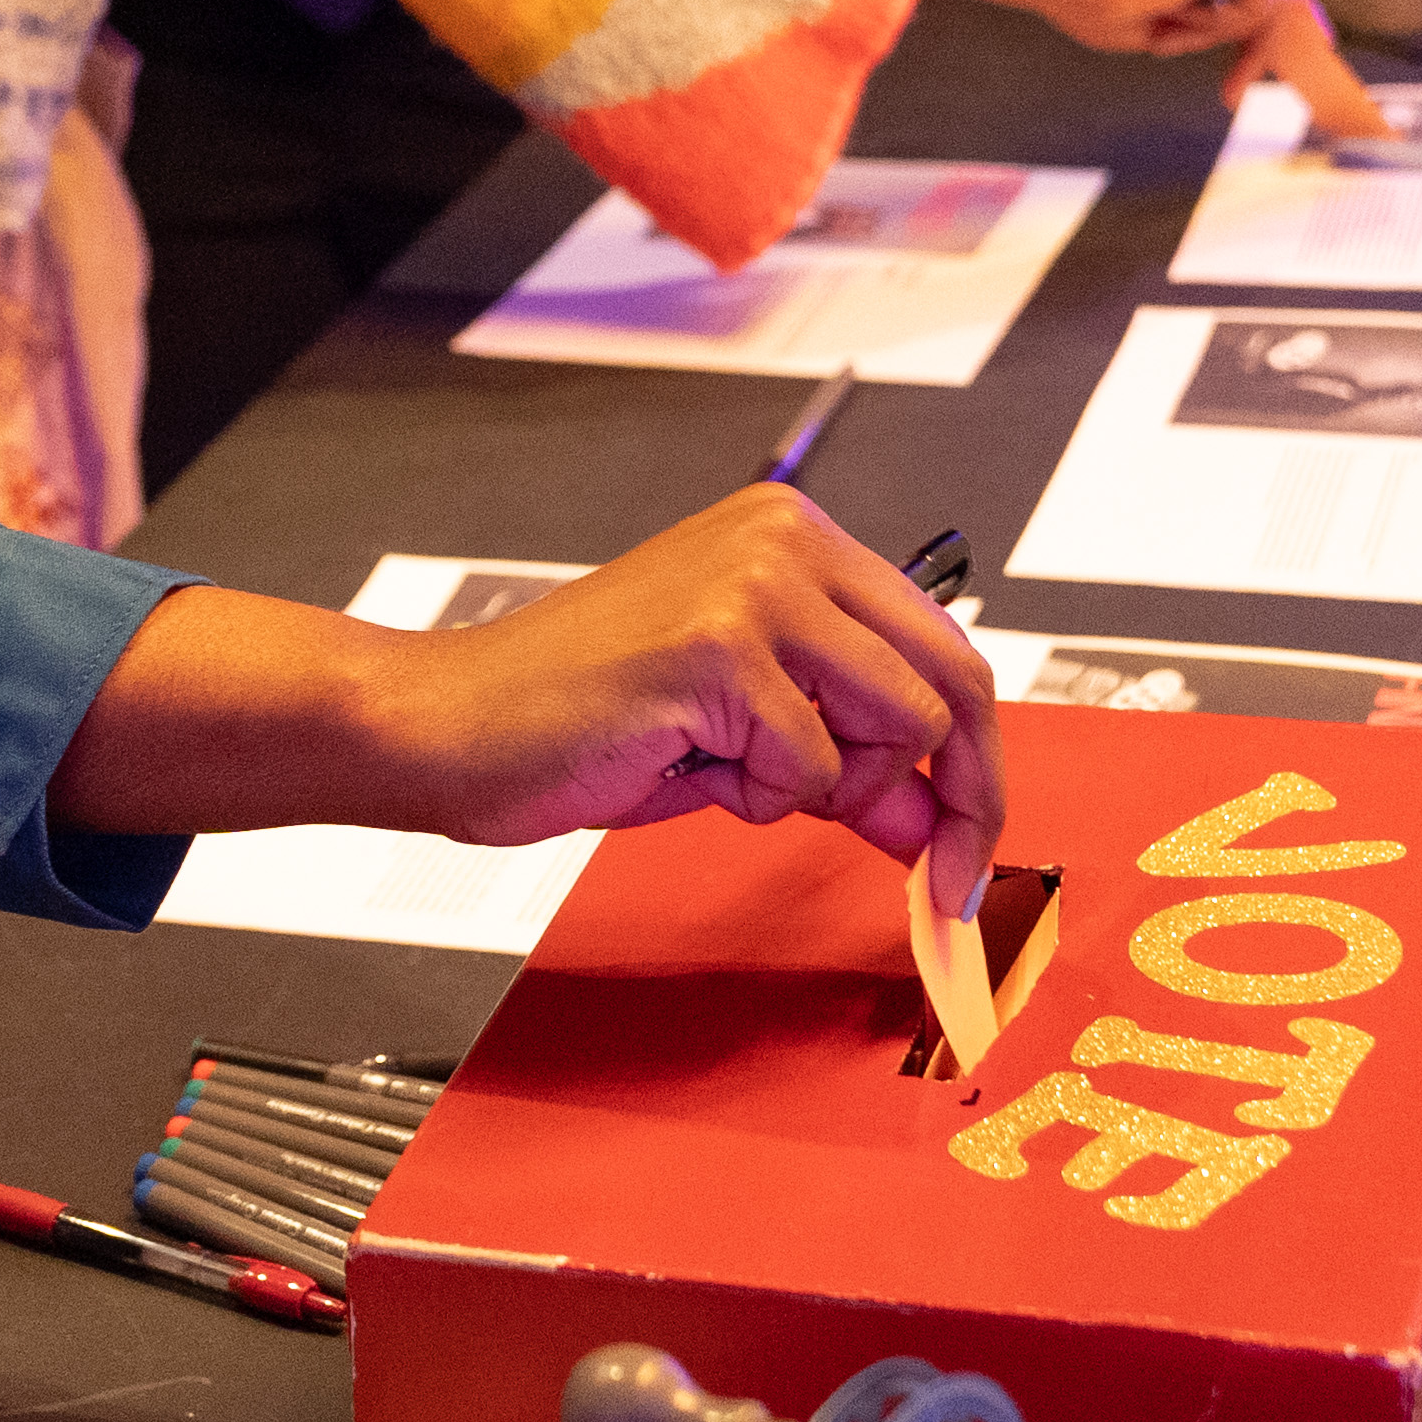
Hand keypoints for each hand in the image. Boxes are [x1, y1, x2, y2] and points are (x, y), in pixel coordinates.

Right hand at [49, 486, 1005, 909]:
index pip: (942, 646)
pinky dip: (758, 797)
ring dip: (821, 788)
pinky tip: (678, 761)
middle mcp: (785, 540)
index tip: (976, 845)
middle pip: (950, 684)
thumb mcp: (739, 737)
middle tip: (947, 884)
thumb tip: (942, 820)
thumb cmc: (572, 722)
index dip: (974, 761)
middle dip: (956, 798)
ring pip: (893, 729)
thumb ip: (846, 762)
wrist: (445, 725)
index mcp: (792, 537)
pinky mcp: (721, 647)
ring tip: (720, 768)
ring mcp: (756, 586)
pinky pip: (810, 769)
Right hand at [933, 0, 1390, 138]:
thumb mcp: (1151, 7)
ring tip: (1166, 35)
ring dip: (1215, 35)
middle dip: (1276, 37)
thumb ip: (1191, 12)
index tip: (1286, 46)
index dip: (1268, 9)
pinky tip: (1174, 18)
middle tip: (1288, 82)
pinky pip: (1253, 8)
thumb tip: (1209, 33)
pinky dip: (1214, 28)